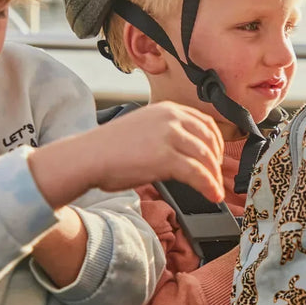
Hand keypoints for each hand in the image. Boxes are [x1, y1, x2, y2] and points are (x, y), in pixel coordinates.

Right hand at [29, 101, 225, 206]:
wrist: (88, 156)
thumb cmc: (110, 148)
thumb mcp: (144, 129)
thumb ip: (166, 133)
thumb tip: (186, 152)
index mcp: (167, 109)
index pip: (204, 123)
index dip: (216, 143)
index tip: (216, 159)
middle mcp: (171, 118)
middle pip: (209, 139)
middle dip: (217, 162)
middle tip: (216, 178)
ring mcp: (169, 136)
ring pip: (205, 157)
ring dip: (214, 177)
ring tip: (215, 191)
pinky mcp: (166, 157)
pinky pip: (197, 173)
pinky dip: (209, 185)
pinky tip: (212, 195)